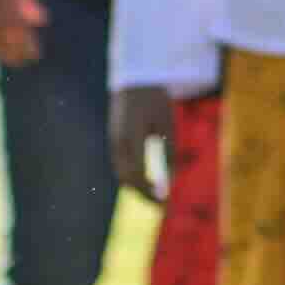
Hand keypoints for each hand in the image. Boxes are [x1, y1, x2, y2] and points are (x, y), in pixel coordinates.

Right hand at [109, 87, 174, 207]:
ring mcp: (114, 141)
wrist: (136, 79)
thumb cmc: (156, 100)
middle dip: (143, 194)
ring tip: (155, 197)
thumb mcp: (167, 124)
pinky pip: (121, 165)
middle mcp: (118, 141)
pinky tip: (147, 182)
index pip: (138, 172)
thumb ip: (169, 152)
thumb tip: (171, 181)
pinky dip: (133, 178)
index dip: (150, 190)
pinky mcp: (114, 140)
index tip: (164, 200)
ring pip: (122, 173)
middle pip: (127, 178)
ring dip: (137, 188)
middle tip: (161, 205)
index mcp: (132, 135)